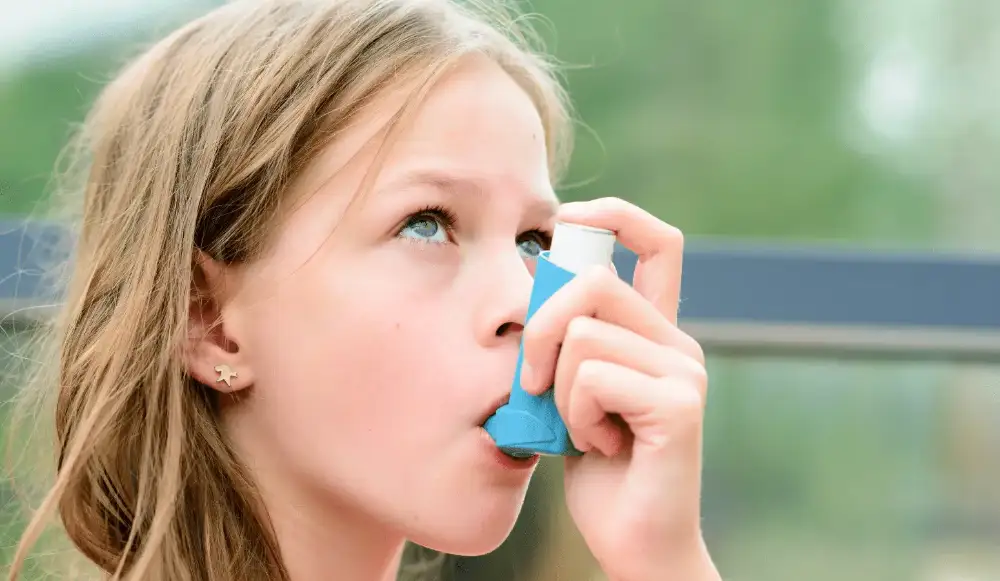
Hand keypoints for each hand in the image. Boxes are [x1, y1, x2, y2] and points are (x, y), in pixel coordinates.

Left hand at [520, 198, 719, 580]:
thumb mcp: (571, 392)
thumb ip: (566, 343)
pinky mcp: (678, 406)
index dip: (613, 214)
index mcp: (654, 332)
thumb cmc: (598, 470)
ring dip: (558, 391)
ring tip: (584, 429)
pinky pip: (591, 379)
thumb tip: (534, 288)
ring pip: (582, 336)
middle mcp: (677, 343)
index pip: (657, 242)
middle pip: (592, 281)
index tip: (566, 219)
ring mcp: (683, 371)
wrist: (633, 541)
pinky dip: (574, 418)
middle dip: (540, 328)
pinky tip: (599, 447)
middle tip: (533, 383)